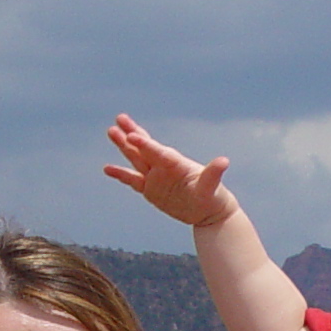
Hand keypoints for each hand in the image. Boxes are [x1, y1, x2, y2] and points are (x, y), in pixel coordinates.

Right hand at [104, 114, 237, 229]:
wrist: (208, 211)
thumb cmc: (213, 197)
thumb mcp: (211, 187)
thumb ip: (213, 173)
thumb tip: (224, 162)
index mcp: (175, 163)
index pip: (157, 152)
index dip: (145, 144)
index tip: (133, 135)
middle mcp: (163, 166)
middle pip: (144, 148)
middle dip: (132, 134)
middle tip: (120, 118)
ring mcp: (155, 177)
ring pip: (136, 158)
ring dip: (124, 146)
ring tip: (111, 130)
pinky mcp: (150, 189)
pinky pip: (132, 180)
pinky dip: (120, 174)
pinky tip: (107, 168)